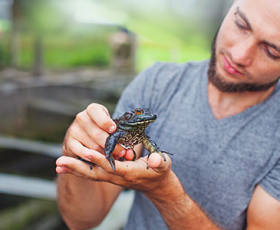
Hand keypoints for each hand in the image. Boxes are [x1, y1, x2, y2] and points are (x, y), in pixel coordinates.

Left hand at [56, 149, 171, 193]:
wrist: (156, 185)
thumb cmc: (159, 172)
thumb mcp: (163, 165)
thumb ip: (159, 162)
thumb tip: (154, 160)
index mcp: (129, 172)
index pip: (112, 166)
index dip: (100, 159)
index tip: (86, 152)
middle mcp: (118, 177)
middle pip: (95, 173)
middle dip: (77, 167)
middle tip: (60, 163)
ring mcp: (113, 177)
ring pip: (91, 174)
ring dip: (74, 169)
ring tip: (58, 165)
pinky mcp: (110, 175)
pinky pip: (93, 173)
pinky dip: (79, 170)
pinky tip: (67, 167)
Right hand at [57, 103, 134, 172]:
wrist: (83, 138)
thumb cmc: (103, 131)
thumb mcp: (111, 129)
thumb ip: (121, 138)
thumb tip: (129, 153)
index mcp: (93, 110)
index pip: (96, 111)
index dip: (105, 121)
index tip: (113, 129)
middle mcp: (81, 118)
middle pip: (97, 133)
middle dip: (111, 144)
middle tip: (121, 152)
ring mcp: (74, 130)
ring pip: (92, 145)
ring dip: (104, 154)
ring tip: (114, 158)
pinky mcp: (69, 143)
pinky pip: (82, 152)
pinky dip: (93, 158)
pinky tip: (100, 161)